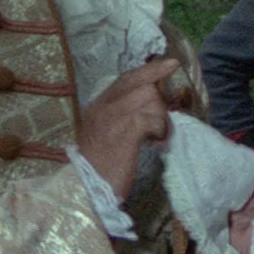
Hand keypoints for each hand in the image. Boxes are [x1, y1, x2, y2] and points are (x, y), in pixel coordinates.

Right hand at [75, 57, 178, 199]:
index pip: (126, 79)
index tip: (169, 63)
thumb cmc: (98, 168)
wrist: (85, 190)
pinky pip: (152, 118)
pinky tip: (157, 144)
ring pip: (149, 99)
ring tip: (157, 137)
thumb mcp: (104, 135)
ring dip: (160, 118)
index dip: (149, 70)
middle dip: (159, 98)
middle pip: (140, 84)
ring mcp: (113, 118)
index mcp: (97, 106)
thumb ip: (120, 117)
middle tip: (162, 120)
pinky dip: (160, 130)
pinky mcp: (126, 132)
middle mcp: (103, 107)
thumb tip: (148, 105)